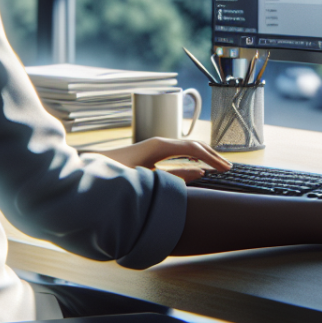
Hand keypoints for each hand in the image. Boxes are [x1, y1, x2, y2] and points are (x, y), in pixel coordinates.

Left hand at [97, 137, 230, 182]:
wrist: (92, 168)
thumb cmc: (117, 175)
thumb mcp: (148, 179)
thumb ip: (175, 178)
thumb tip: (199, 174)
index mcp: (160, 145)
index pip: (194, 148)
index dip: (212, 158)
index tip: (226, 169)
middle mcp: (159, 143)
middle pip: (193, 145)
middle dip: (212, 156)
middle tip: (229, 168)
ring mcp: (155, 148)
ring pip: (187, 150)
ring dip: (203, 158)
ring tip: (219, 168)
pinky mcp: (151, 156)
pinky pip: (178, 156)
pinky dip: (192, 160)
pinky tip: (198, 170)